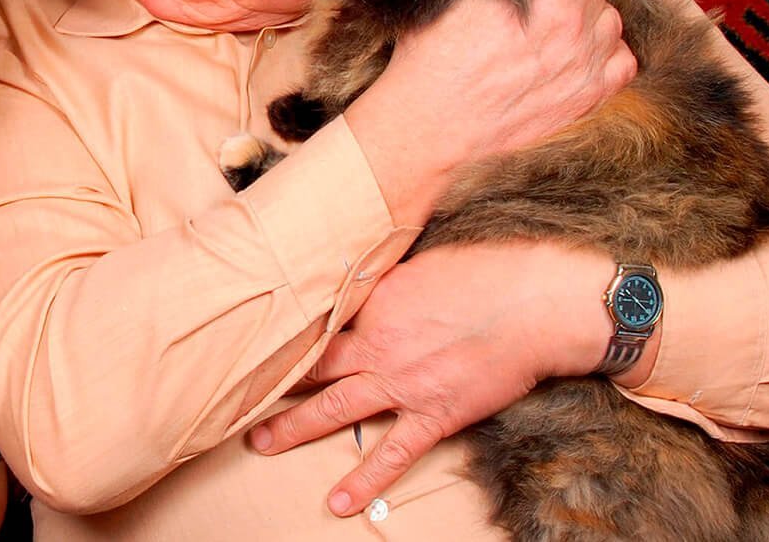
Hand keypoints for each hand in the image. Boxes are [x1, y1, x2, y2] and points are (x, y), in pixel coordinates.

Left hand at [248, 242, 613, 516]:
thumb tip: (366, 284)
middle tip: (235, 394)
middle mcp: (377, 346)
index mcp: (372, 305)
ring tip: (260, 443)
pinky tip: (338, 503)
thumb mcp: (421, 265)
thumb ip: (386, 284)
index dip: (284, 334)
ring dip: (294, 427)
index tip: (252, 339)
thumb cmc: (484, 271)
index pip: (315, 323)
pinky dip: (364, 480)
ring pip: (335, 409)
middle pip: (311, 366)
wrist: (532, 302)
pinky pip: (392, 454)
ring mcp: (402, 383)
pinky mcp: (433, 414)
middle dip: (271, 381)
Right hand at [347, 0, 636, 225]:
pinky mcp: (589, 94)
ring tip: (554, 35)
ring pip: (611, 20)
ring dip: (590, 22)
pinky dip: (606, 56)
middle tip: (539, 5)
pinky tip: (577, 58)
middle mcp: (572, 16)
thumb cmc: (433, 57)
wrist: (433, 122)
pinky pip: (623, 61)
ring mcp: (585, 57)